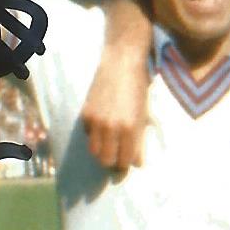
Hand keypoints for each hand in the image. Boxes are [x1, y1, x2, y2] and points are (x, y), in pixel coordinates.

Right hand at [81, 26, 149, 173]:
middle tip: (119, 158)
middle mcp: (111, 127)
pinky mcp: (85, 114)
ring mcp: (96, 121)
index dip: (127, 165)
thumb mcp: (144, 115)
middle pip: (106, 161)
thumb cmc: (138, 89)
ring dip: (103, 152)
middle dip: (113, 162)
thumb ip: (139, 140)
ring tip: (111, 146)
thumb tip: (138, 164)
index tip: (129, 165)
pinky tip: (104, 128)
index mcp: (130, 128)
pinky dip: (95, 137)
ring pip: (95, 152)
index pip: (125, 161)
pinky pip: (89, 136)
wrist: (122, 63)